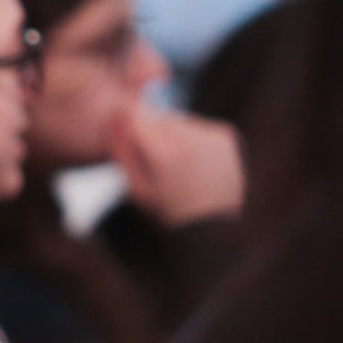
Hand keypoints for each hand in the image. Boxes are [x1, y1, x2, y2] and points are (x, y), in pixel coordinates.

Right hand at [110, 104, 245, 226]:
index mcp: (166, 155)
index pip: (137, 116)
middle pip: (159, 117)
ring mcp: (213, 135)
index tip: (130, 141)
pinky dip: (195, 138)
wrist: (212, 226)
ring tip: (179, 165)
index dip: (130, 128)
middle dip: (153, 133)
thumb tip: (115, 118)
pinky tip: (196, 162)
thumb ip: (122, 150)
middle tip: (159, 163)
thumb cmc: (167, 210)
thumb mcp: (135, 186)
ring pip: (180, 121)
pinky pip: (200, 126)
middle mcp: (192, 140)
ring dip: (174, 136)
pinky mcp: (226, 134)